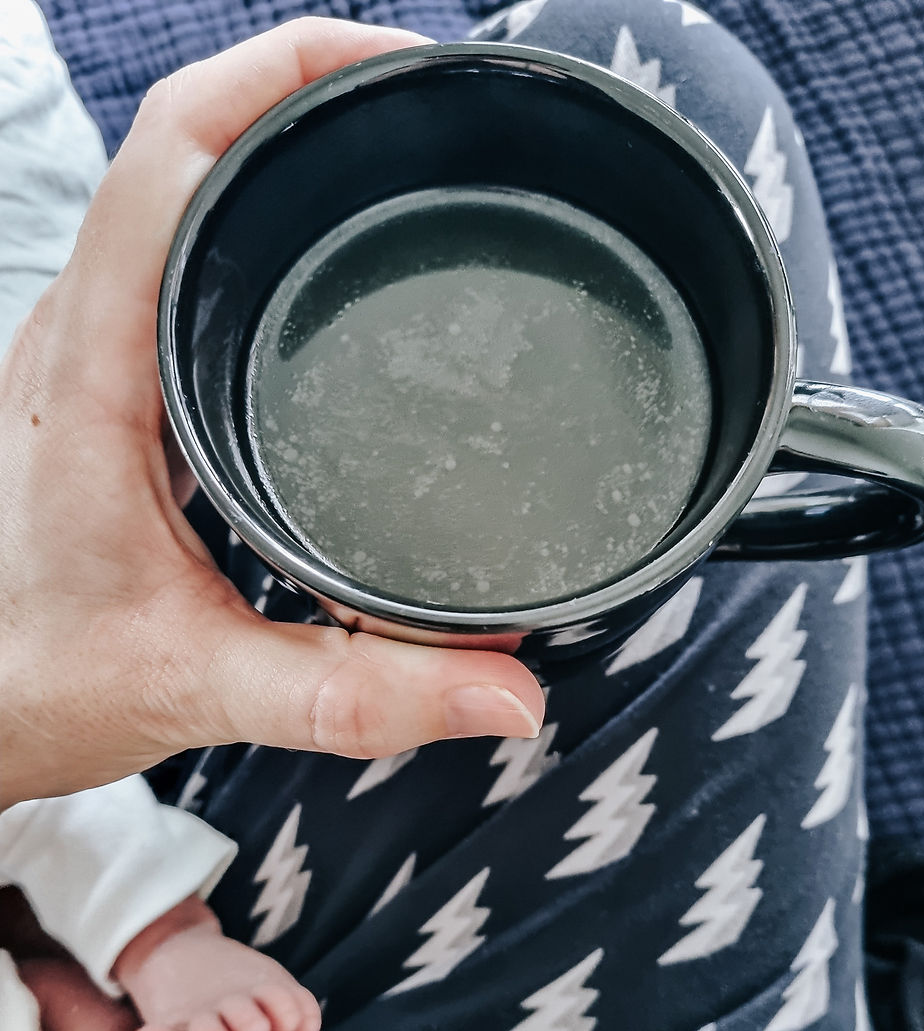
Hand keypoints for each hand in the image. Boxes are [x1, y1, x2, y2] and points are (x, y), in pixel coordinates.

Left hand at [0, 18, 543, 807]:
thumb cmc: (40, 685)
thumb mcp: (205, 687)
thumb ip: (355, 692)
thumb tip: (507, 696)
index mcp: (95, 374)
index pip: (174, 154)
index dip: (283, 74)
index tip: (400, 70)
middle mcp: (83, 338)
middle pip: (185, 145)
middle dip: (308, 93)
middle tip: (430, 107)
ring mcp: (90, 355)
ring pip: (177, 197)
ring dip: (277, 152)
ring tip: (392, 156)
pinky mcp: (108, 386)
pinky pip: (177, 259)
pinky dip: (255, 225)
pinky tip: (323, 266)